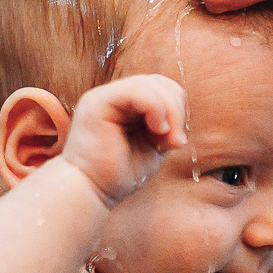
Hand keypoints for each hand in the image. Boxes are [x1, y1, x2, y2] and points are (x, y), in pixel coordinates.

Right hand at [61, 74, 187, 205]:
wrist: (92, 191)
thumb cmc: (119, 175)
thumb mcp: (153, 148)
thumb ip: (167, 129)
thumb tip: (180, 127)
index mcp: (125, 105)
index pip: (160, 88)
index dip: (177, 108)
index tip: (176, 141)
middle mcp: (113, 97)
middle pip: (158, 81)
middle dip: (176, 109)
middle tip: (175, 141)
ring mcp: (104, 96)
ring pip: (149, 83)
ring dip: (169, 109)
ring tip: (165, 137)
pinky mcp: (98, 102)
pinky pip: (136, 90)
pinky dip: (155, 107)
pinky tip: (157, 129)